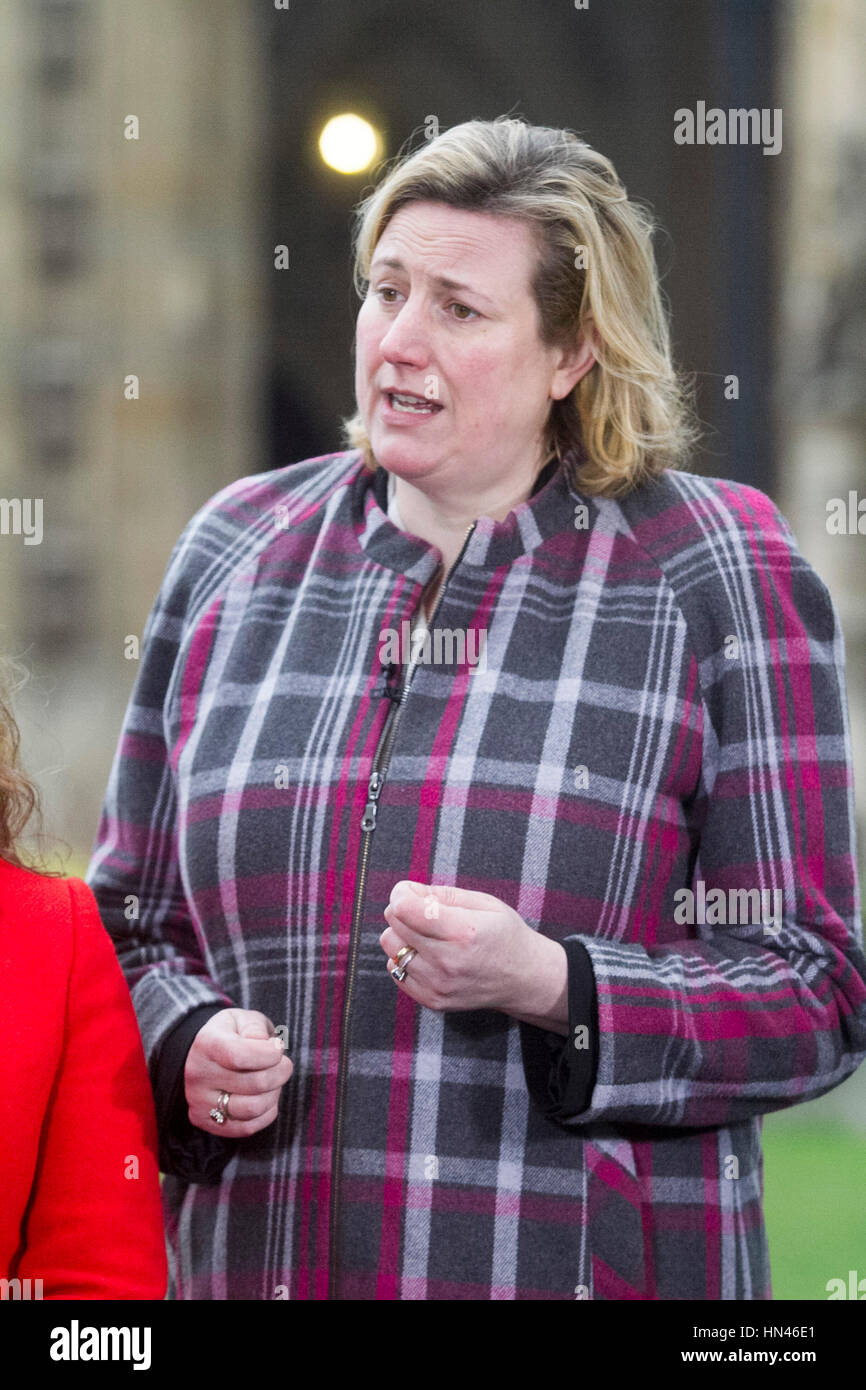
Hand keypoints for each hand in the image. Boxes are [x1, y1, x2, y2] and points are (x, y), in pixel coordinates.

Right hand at [185, 1008, 293, 1136]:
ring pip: (253, 1108)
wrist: (206, 1056)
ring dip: (274, 1094)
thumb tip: (264, 1046)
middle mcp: (198, 1075)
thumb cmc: (232, 1035)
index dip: (268, 1054)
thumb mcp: (244, 1019)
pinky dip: (266, 1112)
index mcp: (206, 1043)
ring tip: (273, 1081)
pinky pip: (249, 1127)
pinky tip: (265, 1096)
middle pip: (255, 1083)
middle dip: (281, 1072)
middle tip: (283, 1064)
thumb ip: (255, 1028)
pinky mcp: (207, 1122)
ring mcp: (199, 1102)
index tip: (278, 1047)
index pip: (239, 1055)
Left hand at [380, 880, 556, 1016]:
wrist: (524, 979)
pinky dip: (405, 958)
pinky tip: (427, 955)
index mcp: (462, 931)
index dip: (402, 893)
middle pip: (394, 926)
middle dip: (403, 911)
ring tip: (426, 935)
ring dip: (402, 936)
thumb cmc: (505, 934)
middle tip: (425, 912)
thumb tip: (405, 892)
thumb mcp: (484, 903)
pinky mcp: (433, 1000)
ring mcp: (439, 985)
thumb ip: (442, 894)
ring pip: (391, 948)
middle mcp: (448, 961)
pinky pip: (396, 971)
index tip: (412, 891)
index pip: (404, 908)